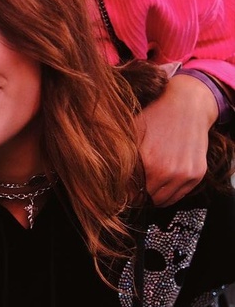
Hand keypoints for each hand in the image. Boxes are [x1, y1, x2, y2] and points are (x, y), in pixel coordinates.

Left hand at [136, 72, 218, 205]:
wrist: (187, 106)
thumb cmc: (156, 116)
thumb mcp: (133, 132)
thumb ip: (123, 157)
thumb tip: (109, 177)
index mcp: (149, 163)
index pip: (133, 193)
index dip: (127, 193)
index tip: (124, 189)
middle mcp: (168, 172)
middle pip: (149, 199)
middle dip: (141, 194)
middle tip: (137, 186)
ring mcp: (185, 175)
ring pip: (165, 200)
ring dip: (156, 195)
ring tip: (150, 182)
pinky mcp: (197, 175)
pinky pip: (180, 195)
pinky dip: (171, 191)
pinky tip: (164, 179)